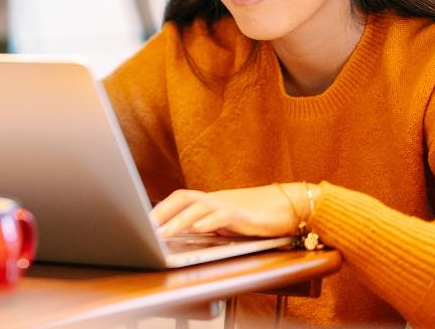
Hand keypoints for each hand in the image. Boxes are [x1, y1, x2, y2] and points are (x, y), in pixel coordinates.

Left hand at [151, 184, 310, 237]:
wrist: (291, 207)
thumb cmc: (259, 216)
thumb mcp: (229, 223)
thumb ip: (210, 226)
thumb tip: (187, 235)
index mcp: (211, 201)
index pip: (180, 199)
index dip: (161, 209)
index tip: (143, 222)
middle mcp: (217, 200)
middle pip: (183, 198)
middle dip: (162, 212)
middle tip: (146, 228)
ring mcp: (230, 205)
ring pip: (199, 207)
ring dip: (178, 220)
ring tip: (163, 233)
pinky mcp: (245, 215)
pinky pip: (223, 215)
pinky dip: (209, 222)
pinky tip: (198, 229)